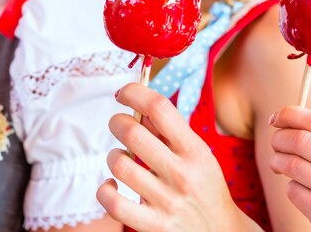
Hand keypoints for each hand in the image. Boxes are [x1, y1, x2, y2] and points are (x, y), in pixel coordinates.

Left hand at [96, 83, 262, 231]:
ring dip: (113, 155)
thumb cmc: (205, 188)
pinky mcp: (152, 226)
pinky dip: (105, 189)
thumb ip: (171, 132)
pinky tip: (112, 185)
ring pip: (119, 164)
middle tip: (118, 123)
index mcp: (195, 151)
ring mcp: (166, 202)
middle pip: (133, 133)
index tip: (125, 93)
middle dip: (117, 122)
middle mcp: (181, 175)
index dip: (136, 92)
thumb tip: (139, 105)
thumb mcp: (199, 156)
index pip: (160, 108)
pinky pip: (112, 202)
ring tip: (121, 157)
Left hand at [269, 106, 310, 231]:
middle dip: (279, 138)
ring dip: (277, 161)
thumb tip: (288, 119)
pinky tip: (300, 189)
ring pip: (292, 164)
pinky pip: (293, 190)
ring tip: (279, 164)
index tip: (276, 118)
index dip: (290, 115)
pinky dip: (290, 187)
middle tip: (275, 143)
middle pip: (300, 140)